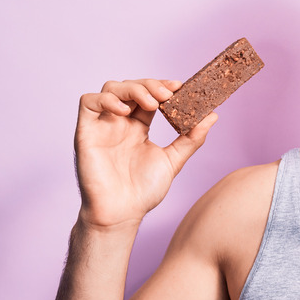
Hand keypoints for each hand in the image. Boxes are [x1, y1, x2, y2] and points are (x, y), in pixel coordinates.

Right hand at [75, 79, 216, 228]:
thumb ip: (191, 138)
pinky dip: (106, 99)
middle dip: (150, 85)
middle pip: (131, 87)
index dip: (162, 86)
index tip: (180, 87)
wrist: (121, 214)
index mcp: (138, 127)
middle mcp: (120, 122)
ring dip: (132, 88)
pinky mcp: (86, 132)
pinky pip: (88, 102)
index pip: (149, 95)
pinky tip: (124, 111)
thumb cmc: (143, 191)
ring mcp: (103, 125)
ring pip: (111, 88)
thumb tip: (213, 116)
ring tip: (151, 103)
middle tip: (168, 95)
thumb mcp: (173, 160)